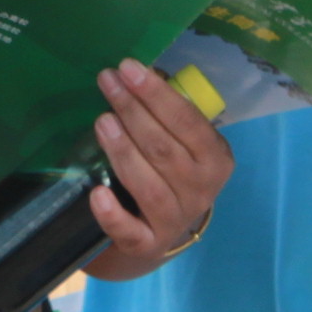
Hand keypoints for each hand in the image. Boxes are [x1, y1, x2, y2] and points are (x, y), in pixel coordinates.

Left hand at [84, 60, 232, 273]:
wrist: (160, 230)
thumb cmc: (171, 172)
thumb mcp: (182, 143)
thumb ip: (166, 114)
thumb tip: (136, 74)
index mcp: (215, 159)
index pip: (186, 121)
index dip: (156, 93)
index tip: (128, 67)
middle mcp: (200, 190)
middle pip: (164, 149)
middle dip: (133, 111)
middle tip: (107, 82)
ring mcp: (174, 220)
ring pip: (147, 185)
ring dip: (123, 150)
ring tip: (102, 121)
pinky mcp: (147, 244)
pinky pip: (129, 231)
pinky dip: (112, 214)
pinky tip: (96, 194)